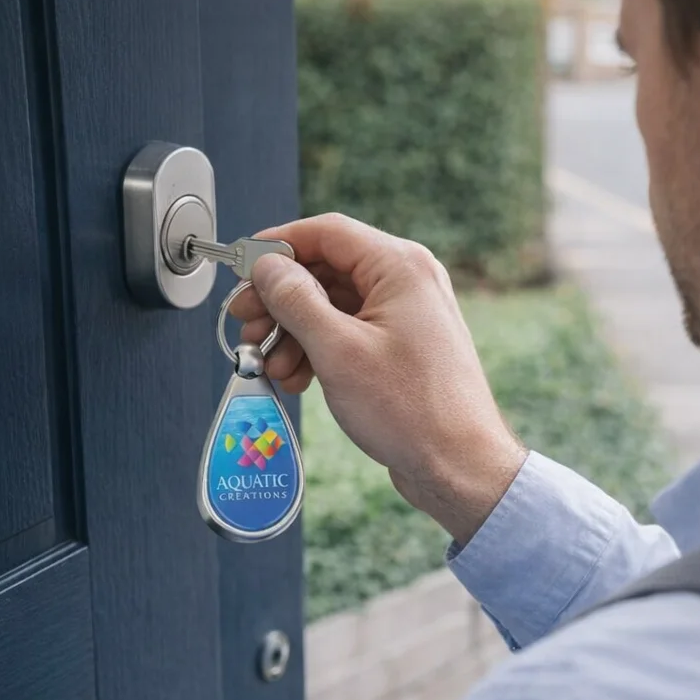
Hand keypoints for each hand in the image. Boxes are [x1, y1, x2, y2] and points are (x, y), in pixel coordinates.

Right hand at [229, 214, 527, 544]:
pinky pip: (349, 335)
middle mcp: (409, 284)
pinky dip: (318, 352)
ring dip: (294, 333)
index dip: (278, 246)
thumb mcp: (337, 350)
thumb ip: (295, 300)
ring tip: (272, 366)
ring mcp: (407, 317)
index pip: (327, 232)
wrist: (458, 466)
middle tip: (246, 323)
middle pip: (327, 270)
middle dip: (280, 300)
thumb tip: (268, 267)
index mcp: (401, 267)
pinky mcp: (402, 349)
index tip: (242, 266)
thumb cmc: (413, 412)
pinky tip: (297, 379)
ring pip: (334, 307)